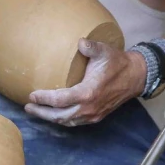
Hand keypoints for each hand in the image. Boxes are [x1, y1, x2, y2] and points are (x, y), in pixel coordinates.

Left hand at [25, 40, 145, 126]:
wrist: (135, 77)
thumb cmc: (117, 63)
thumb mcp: (104, 51)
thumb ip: (90, 47)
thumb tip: (79, 42)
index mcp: (88, 93)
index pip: (60, 100)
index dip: (44, 99)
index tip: (31, 94)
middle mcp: (89, 108)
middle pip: (59, 116)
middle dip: (42, 113)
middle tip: (28, 107)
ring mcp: (93, 115)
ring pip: (67, 121)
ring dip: (51, 118)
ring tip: (37, 111)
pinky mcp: (96, 117)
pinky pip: (75, 122)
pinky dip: (62, 120)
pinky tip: (54, 115)